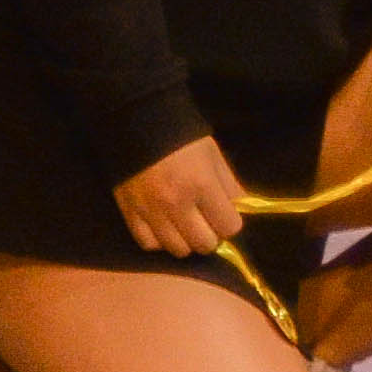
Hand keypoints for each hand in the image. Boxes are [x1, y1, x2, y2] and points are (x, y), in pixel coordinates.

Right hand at [114, 136, 242, 261]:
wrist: (139, 122)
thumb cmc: (183, 137)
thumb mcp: (213, 156)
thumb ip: (229, 186)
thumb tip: (241, 210)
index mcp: (201, 185)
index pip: (229, 226)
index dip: (230, 222)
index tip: (225, 214)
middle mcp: (176, 203)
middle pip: (204, 244)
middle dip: (211, 236)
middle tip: (207, 223)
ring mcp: (151, 211)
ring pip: (177, 249)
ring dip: (186, 241)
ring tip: (186, 225)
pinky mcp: (130, 213)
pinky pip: (149, 244)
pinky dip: (160, 241)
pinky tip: (165, 227)